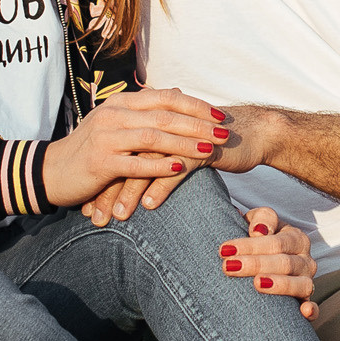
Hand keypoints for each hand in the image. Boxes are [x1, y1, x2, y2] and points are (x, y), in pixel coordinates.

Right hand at [42, 88, 225, 208]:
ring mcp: (106, 138)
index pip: (165, 98)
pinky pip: (135, 164)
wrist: (51, 171)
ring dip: (184, 143)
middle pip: (164, 116)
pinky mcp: (100, 162)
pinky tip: (180, 168)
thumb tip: (176, 91)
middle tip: (224, 133)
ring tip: (209, 150)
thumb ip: (145, 108)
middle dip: (198, 124)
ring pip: (152, 137)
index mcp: (121, 103)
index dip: (195, 106)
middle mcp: (114, 115)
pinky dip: (159, 166)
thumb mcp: (115, 121)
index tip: (220, 115)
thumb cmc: (89, 148)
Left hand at [80, 98, 280, 222]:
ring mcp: (181, 135)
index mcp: (150, 123)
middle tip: (94, 216)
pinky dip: (160, 187)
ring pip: (145, 164)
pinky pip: (175, 168)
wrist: (252, 132)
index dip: (100, 180)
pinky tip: (148, 206)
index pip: (117, 152)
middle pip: (124, 158)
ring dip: (128, 192)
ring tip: (118, 217)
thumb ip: (153, 154)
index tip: (87, 206)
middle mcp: (161, 126)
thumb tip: (129, 177)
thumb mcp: (177, 147)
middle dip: (107, 189)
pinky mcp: (201, 147)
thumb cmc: (212, 143)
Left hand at [218, 208, 320, 320]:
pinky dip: (311, 310)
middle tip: (229, 267)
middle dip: (256, 264)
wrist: (265, 259)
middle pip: (285, 263)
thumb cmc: (259, 238)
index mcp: (296, 238)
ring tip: (256, 284)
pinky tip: (304, 313)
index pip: (276, 242)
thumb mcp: (259, 222)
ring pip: (300, 284)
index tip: (225, 250)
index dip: (251, 245)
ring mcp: (307, 282)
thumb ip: (261, 219)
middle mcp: (305, 260)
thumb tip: (258, 231)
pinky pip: (313, 308)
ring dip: (279, 285)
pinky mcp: (306, 301)